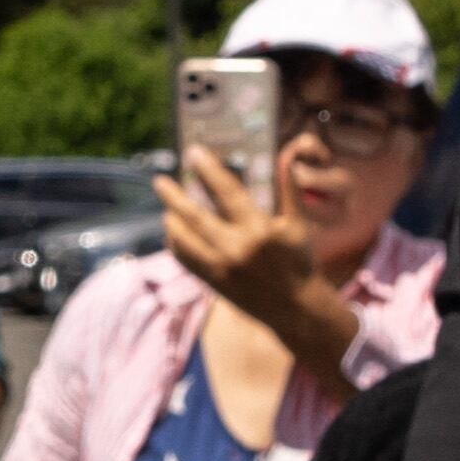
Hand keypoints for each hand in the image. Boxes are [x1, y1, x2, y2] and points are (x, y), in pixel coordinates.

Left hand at [155, 146, 322, 329]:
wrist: (296, 308)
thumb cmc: (300, 262)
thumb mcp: (299, 226)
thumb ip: (290, 192)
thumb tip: (290, 158)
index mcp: (259, 230)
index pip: (227, 193)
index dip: (209, 170)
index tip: (193, 152)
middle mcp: (236, 248)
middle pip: (194, 216)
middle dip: (174, 196)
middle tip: (159, 180)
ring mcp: (220, 268)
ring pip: (183, 239)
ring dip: (171, 220)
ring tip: (166, 206)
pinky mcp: (212, 282)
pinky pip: (184, 259)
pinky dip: (175, 243)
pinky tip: (173, 231)